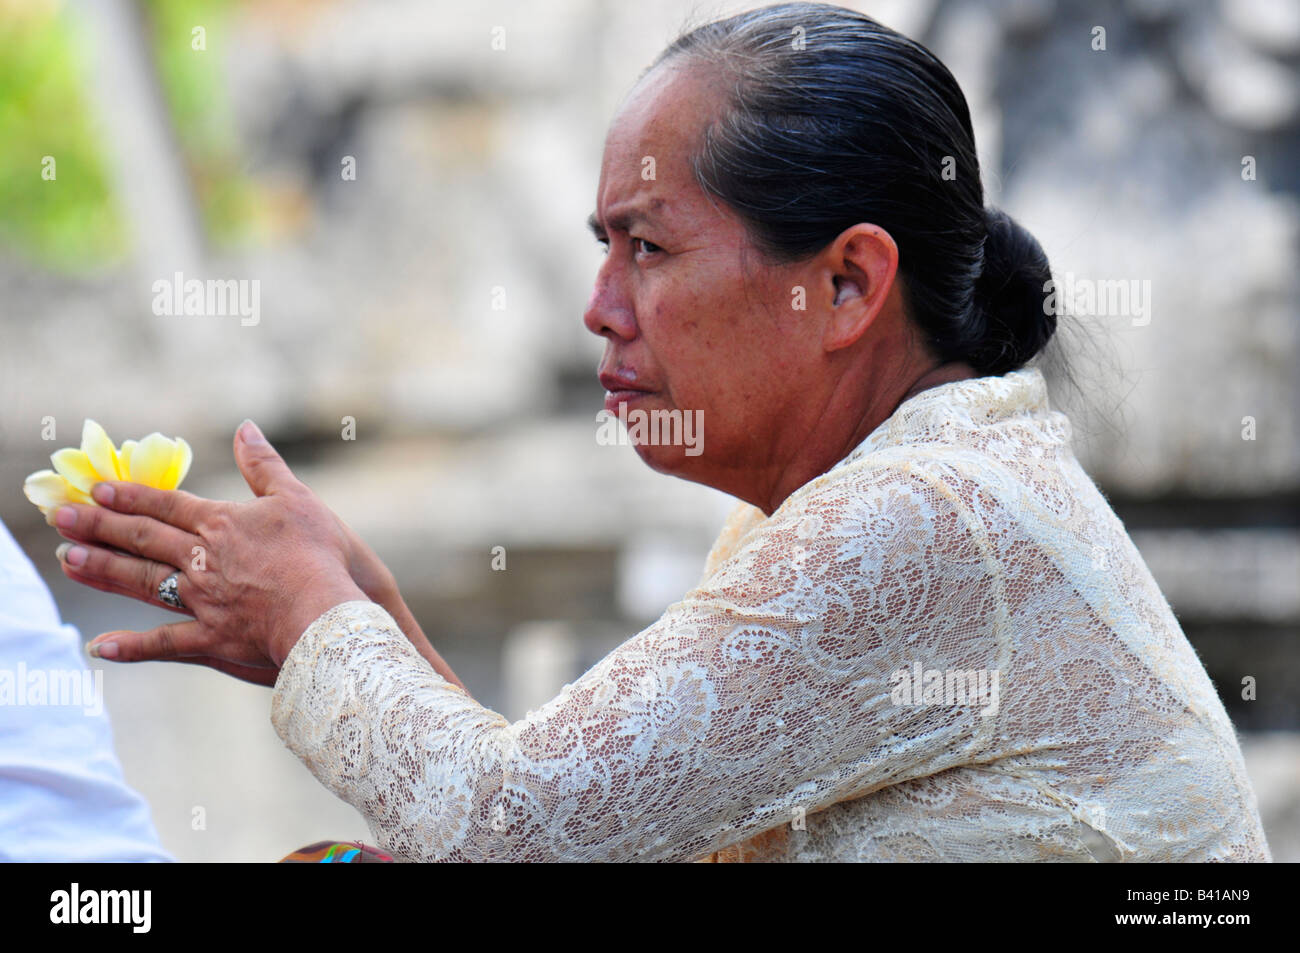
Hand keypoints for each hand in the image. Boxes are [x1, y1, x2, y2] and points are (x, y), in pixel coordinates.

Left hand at [54, 420, 366, 683]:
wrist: (322, 611)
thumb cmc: (318, 553)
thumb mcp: (296, 497)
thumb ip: (264, 464)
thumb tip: (245, 427)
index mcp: (221, 524)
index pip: (167, 505)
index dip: (131, 496)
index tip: (97, 490)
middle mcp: (201, 560)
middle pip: (144, 538)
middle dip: (100, 526)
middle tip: (61, 516)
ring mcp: (202, 600)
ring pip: (142, 582)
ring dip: (103, 570)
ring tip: (67, 559)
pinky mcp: (211, 638)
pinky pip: (164, 643)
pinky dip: (131, 646)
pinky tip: (98, 646)